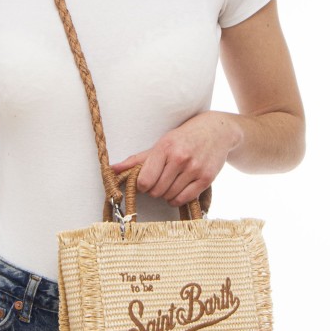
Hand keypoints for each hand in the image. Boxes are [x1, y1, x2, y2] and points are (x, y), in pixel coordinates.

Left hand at [109, 111, 242, 206]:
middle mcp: (180, 158)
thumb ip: (137, 159)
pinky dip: (177, 199)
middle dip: (154, 190)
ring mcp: (194, 169)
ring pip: (169, 196)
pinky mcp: (206, 178)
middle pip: (156, 190)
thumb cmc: (184, 138)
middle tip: (159, 182)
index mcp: (165, 148)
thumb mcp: (161, 143)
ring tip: (170, 184)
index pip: (144, 180)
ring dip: (166, 195)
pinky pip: (184, 199)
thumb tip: (112, 169)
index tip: (146, 181)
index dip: (142, 185)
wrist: (217, 131)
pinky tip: (177, 191)